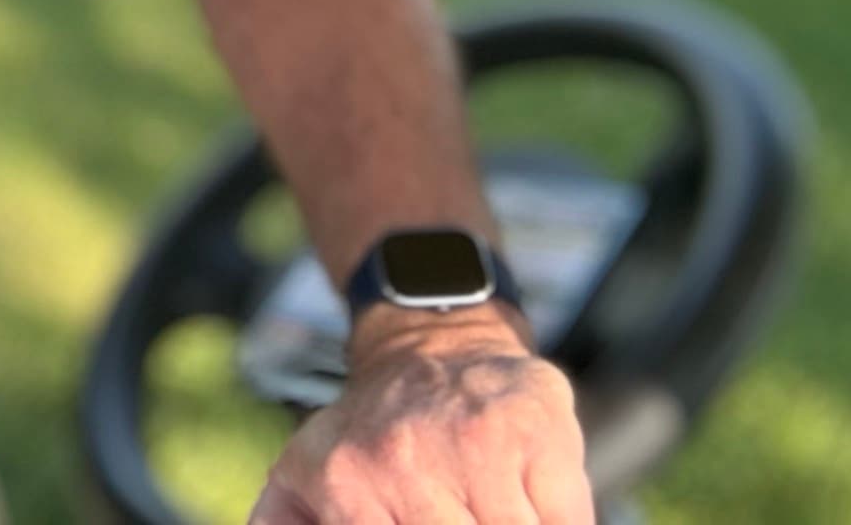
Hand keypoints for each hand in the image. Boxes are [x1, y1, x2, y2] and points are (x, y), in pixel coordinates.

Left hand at [247, 309, 592, 523]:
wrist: (434, 343)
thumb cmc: (373, 428)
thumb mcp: (305, 472)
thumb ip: (281, 521)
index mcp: (347, 484)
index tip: (425, 515)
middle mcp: (404, 464)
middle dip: (465, 524)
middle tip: (460, 508)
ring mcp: (475, 448)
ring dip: (508, 521)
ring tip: (486, 503)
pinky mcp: (539, 431)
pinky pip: (569, 520)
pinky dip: (558, 517)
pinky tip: (530, 499)